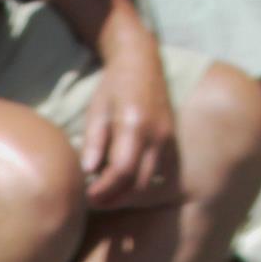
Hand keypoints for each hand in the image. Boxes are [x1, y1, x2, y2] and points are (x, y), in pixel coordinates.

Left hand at [79, 36, 179, 208]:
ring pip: (152, 182)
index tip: (88, 197)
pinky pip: (161, 173)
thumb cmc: (113, 84)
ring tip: (107, 195)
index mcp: (134, 125)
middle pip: (139, 183)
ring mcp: (168, 137)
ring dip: (129, 194)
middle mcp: (156, 134)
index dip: (104, 190)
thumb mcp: (97, 110)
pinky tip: (126, 184)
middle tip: (95, 201)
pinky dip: (143, 183)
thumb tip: (89, 172)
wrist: (141, 60)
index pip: (122, 171)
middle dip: (116, 198)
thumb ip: (94, 142)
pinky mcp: (172, 140)